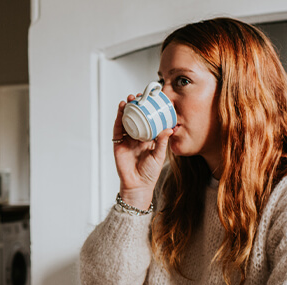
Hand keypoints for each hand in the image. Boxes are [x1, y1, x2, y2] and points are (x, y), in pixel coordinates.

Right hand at [113, 94, 171, 208]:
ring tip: (130, 100)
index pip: (148, 120)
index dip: (148, 110)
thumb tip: (169, 129)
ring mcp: (127, 139)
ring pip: (126, 120)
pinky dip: (119, 118)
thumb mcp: (159, 155)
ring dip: (127, 109)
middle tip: (139, 96)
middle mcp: (137, 137)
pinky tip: (121, 109)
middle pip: (136, 117)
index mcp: (148, 138)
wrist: (138, 185)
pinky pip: (118, 128)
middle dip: (136, 106)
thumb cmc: (149, 173)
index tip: (151, 100)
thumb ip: (162, 142)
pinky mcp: (118, 143)